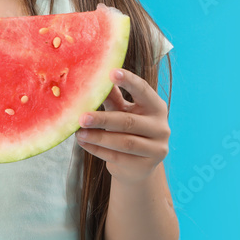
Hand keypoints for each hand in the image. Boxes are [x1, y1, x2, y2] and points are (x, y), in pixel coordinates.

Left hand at [75, 68, 169, 185]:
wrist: (136, 163)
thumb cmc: (126, 128)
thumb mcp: (121, 109)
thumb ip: (112, 96)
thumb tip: (95, 75)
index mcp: (156, 107)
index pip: (143, 90)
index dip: (128, 81)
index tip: (111, 72)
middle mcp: (161, 127)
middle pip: (128, 121)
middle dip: (103, 119)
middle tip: (81, 117)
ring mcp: (157, 148)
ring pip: (124, 142)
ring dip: (98, 138)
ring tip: (79, 133)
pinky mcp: (147, 166)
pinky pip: (118, 157)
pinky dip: (98, 150)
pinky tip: (83, 144)